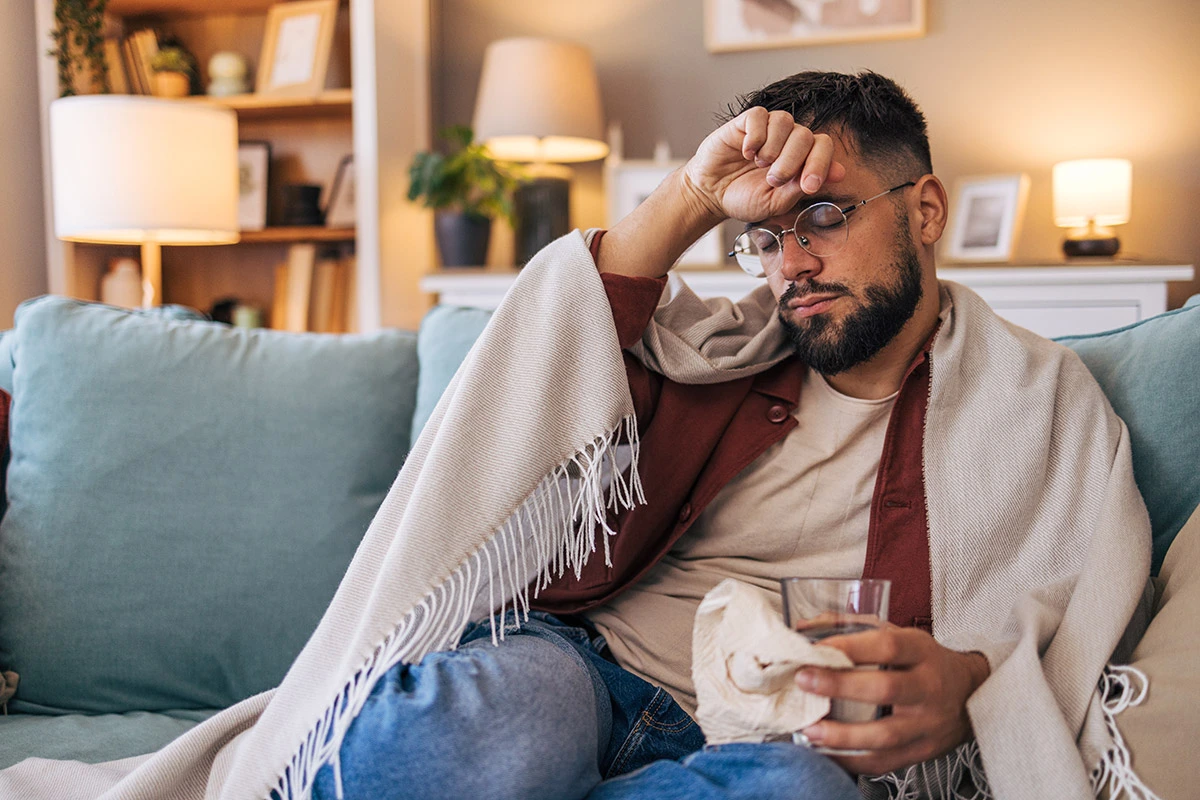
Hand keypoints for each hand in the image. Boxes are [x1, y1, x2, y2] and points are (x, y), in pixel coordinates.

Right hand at [681, 107, 846, 225]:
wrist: (711, 194)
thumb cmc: (745, 198)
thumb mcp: (776, 203)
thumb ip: (802, 187)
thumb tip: (839, 173)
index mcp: (801, 159)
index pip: (823, 147)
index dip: (820, 164)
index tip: (808, 186)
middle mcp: (788, 140)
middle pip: (805, 135)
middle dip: (792, 161)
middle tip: (773, 180)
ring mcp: (768, 129)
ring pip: (784, 121)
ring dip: (773, 147)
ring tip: (759, 164)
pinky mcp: (746, 122)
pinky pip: (759, 116)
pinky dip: (755, 136)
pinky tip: (746, 152)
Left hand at [793, 625, 989, 775]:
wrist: (970, 694)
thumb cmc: (923, 661)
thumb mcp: (899, 635)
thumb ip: (853, 627)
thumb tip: (804, 628)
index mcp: (921, 652)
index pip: (887, 646)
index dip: (850, 647)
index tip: (815, 649)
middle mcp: (928, 687)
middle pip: (885, 688)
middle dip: (840, 686)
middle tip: (803, 681)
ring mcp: (927, 723)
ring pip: (885, 734)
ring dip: (842, 735)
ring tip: (810, 728)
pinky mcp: (922, 751)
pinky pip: (884, 762)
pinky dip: (852, 761)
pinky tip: (826, 753)